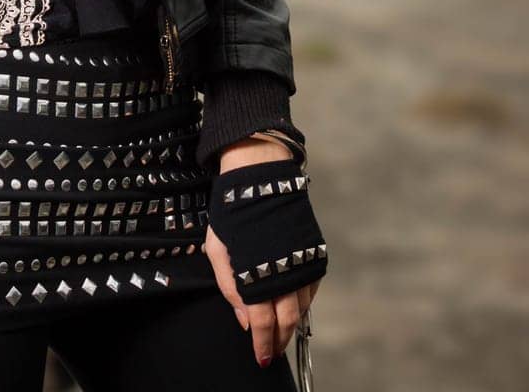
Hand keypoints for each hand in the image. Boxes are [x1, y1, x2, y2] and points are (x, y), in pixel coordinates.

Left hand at [204, 140, 325, 368]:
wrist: (260, 175)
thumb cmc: (233, 211)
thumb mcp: (218, 249)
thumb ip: (231, 288)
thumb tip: (245, 320)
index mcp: (258, 274)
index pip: (263, 324)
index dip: (263, 345)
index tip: (261, 358)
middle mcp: (285, 273)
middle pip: (286, 322)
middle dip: (279, 340)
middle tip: (271, 352)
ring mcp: (302, 263)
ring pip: (302, 308)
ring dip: (292, 325)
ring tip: (281, 333)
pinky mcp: (314, 253)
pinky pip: (311, 288)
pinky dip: (303, 303)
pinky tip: (293, 306)